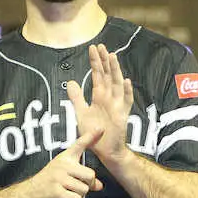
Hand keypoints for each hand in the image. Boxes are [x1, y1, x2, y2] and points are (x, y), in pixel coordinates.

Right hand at [17, 129, 104, 197]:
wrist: (27, 193)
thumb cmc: (48, 182)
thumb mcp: (64, 173)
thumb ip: (83, 178)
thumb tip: (100, 186)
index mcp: (65, 158)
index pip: (79, 144)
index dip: (91, 136)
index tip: (100, 127)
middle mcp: (63, 165)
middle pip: (90, 175)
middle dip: (87, 185)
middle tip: (75, 186)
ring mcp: (59, 178)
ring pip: (84, 189)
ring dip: (78, 195)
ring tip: (66, 192)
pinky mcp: (56, 192)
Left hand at [66, 44, 132, 166]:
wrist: (105, 150)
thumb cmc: (94, 132)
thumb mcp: (81, 113)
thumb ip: (76, 98)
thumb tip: (70, 82)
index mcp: (99, 96)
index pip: (97, 74)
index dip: (95, 62)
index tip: (93, 48)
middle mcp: (109, 97)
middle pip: (107, 75)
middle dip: (104, 61)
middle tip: (101, 46)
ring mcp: (117, 104)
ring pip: (117, 83)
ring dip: (115, 70)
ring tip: (112, 57)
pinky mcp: (123, 114)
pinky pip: (126, 101)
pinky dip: (127, 92)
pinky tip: (126, 81)